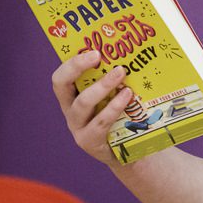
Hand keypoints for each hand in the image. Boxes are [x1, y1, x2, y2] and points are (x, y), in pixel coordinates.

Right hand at [51, 49, 134, 166]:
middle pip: (61, 86)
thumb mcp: (117, 96)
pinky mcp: (91, 142)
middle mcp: (71, 111)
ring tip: (120, 73)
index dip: (72, 62)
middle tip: (98, 55)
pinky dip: (113, 107)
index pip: (61, 77)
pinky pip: (100, 122)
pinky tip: (127, 96)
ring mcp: (79, 127)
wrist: (130, 153)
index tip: (92, 50)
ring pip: (82, 104)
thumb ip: (120, 80)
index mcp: (73, 97)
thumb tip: (141, 51)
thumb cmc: (124, 118)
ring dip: (101, 86)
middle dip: (77, 67)